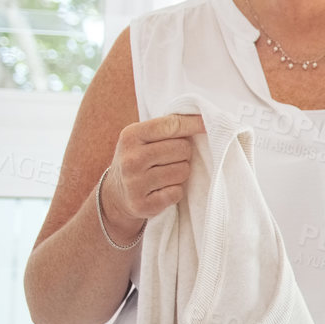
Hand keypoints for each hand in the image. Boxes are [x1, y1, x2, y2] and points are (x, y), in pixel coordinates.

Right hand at [103, 113, 205, 236]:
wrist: (116, 194)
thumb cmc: (139, 159)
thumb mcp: (143, 138)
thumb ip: (167, 127)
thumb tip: (204, 119)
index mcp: (131, 135)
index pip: (172, 125)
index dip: (194, 124)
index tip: (208, 124)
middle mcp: (131, 158)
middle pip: (183, 149)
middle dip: (184, 153)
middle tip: (172, 158)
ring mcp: (135, 183)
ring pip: (183, 171)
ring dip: (181, 173)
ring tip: (166, 174)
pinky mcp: (143, 204)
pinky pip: (177, 192)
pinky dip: (176, 191)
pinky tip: (162, 189)